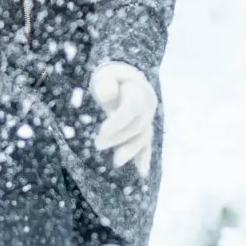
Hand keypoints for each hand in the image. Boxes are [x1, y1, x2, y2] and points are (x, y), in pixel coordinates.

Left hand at [90, 61, 155, 175]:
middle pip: (135, 126)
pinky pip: (146, 143)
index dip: (117, 122)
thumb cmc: (112, 77)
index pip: (130, 109)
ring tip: (116, 161)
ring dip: (130, 150)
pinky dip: (144, 157)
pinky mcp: (144, 129)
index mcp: (138, 92)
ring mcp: (147, 120)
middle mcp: (147, 108)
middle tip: (98, 145)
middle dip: (117, 137)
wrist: (127, 79)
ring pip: (142, 137)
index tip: (102, 133)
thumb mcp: (106, 74)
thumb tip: (109, 97)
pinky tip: (142, 171)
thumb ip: (106, 84)